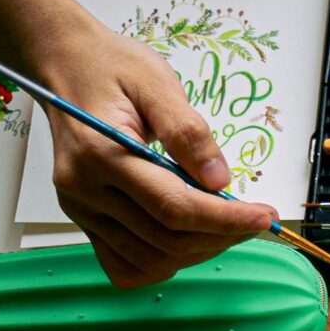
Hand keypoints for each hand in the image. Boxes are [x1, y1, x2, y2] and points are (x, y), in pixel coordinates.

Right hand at [24, 14, 273, 287]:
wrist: (64, 65)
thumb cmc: (112, 66)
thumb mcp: (156, 81)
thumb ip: (188, 132)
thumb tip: (218, 181)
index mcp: (101, 153)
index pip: (174, 208)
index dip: (226, 219)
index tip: (265, 215)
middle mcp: (84, 189)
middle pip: (166, 240)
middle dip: (221, 235)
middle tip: (253, 217)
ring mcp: (79, 209)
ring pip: (150, 260)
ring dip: (198, 251)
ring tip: (225, 224)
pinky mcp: (82, 219)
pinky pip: (124, 265)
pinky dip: (161, 263)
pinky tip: (186, 238)